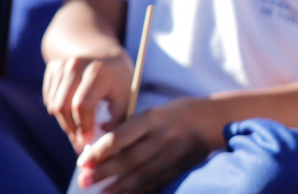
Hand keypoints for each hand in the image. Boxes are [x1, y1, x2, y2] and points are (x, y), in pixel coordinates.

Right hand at [43, 52, 133, 151]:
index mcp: (98, 71)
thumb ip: (114, 121)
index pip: (82, 105)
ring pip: (53, 105)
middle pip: (63, 106)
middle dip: (71, 128)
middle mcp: (77, 64)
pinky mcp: (53, 67)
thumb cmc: (118, 81)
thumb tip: (97, 144)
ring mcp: (62, 64)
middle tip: (80, 141)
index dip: (83, 126)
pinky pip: (49, 98)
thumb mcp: (125, 98)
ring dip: (64, 122)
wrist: (105, 55)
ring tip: (78, 128)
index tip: (87, 141)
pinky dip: (58, 111)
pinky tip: (72, 112)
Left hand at [76, 97, 214, 193]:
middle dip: (104, 171)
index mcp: (154, 118)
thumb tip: (103, 146)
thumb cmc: (179, 112)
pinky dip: (137, 190)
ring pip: (140, 174)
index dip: (100, 151)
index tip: (83, 160)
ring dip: (117, 186)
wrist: (214, 120)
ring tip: (99, 192)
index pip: (121, 137)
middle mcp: (162, 137)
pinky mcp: (179, 168)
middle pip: (128, 158)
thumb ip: (132, 127)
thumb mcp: (155, 112)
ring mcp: (172, 155)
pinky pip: (154, 182)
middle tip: (84, 179)